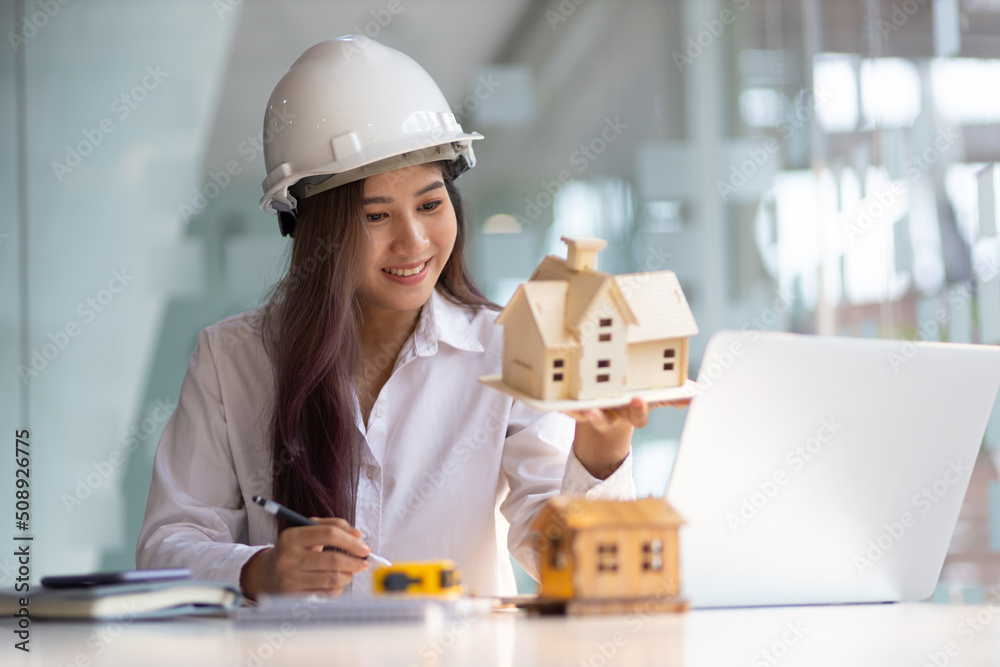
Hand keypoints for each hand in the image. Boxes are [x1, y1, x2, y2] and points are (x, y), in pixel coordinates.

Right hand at [240, 517, 370, 598]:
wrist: (266, 573)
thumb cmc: (293, 549)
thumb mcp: (306, 530)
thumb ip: (333, 526)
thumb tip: (358, 535)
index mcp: (292, 537)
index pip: (329, 534)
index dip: (351, 541)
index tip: (364, 547)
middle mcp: (288, 558)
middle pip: (333, 560)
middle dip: (355, 562)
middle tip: (364, 562)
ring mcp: (290, 579)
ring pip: (332, 580)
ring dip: (349, 575)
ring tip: (351, 571)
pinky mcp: (294, 597)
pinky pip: (326, 594)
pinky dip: (338, 588)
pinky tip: (336, 581)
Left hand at [562, 396, 689, 478]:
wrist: (604, 423)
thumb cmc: (630, 403)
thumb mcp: (651, 398)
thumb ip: (671, 396)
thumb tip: (695, 393)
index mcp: (632, 412)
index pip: (640, 414)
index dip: (640, 408)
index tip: (640, 399)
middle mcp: (614, 416)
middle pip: (617, 420)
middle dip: (623, 412)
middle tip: (625, 403)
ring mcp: (596, 416)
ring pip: (593, 419)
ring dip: (590, 416)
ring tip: (587, 410)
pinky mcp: (577, 413)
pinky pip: (569, 412)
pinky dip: (564, 408)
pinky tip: (559, 404)